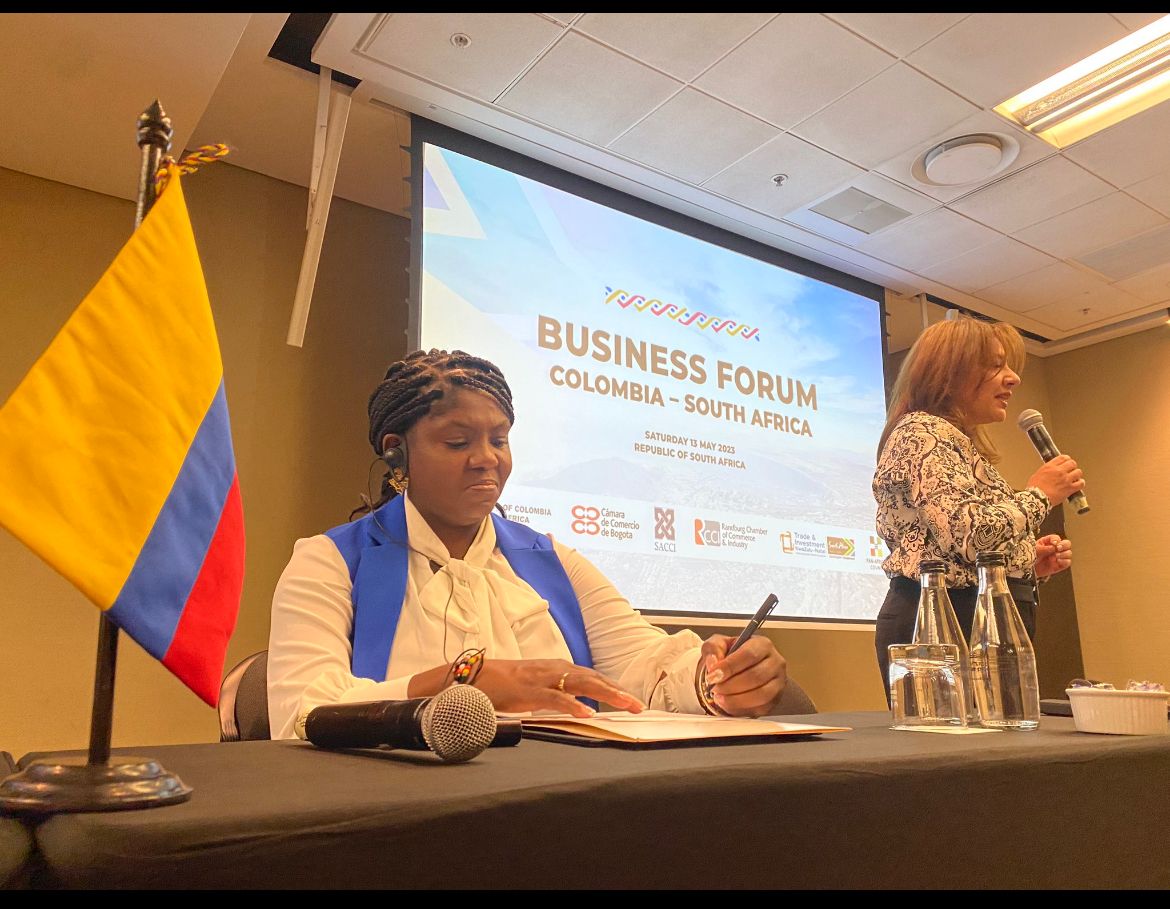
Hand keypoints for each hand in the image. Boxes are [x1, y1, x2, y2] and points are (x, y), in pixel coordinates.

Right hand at [473, 659, 643, 718]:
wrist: (471, 677)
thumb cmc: (503, 686)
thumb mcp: (535, 689)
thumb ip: (556, 694)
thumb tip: (576, 708)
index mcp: (556, 669)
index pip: (592, 677)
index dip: (613, 688)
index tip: (633, 702)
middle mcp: (553, 669)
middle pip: (593, 679)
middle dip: (618, 692)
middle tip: (639, 707)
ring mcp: (541, 678)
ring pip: (581, 684)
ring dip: (606, 694)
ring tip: (626, 706)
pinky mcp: (527, 690)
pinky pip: (554, 697)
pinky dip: (572, 705)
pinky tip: (587, 713)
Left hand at [700, 635, 786, 716]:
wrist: (739, 670)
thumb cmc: (731, 655)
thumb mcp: (718, 644)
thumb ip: (713, 648)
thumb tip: (713, 663)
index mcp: (763, 644)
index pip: (749, 654)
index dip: (730, 666)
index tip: (713, 675)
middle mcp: (775, 662)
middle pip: (755, 676)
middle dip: (730, 685)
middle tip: (714, 688)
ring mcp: (778, 682)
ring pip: (760, 695)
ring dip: (735, 699)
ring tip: (719, 697)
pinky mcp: (775, 700)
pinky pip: (760, 709)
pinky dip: (741, 709)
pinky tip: (728, 704)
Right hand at [1027, 454, 1084, 505]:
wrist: (1037, 498)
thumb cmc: (1035, 488)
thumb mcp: (1038, 474)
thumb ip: (1046, 470)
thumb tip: (1050, 471)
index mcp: (1050, 466)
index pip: (1063, 457)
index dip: (1066, 459)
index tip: (1066, 461)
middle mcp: (1059, 471)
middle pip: (1072, 463)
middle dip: (1072, 466)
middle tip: (1071, 469)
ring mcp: (1066, 479)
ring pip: (1078, 472)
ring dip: (1077, 474)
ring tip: (1075, 477)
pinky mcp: (1070, 488)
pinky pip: (1081, 483)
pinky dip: (1081, 483)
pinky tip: (1078, 484)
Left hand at [1034, 533, 1071, 577]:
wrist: (1029, 569)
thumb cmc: (1030, 557)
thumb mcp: (1036, 550)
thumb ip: (1045, 548)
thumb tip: (1054, 547)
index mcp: (1048, 542)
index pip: (1057, 538)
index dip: (1056, 540)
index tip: (1053, 543)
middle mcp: (1055, 548)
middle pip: (1067, 543)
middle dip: (1064, 545)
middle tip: (1058, 548)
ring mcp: (1058, 557)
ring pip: (1069, 553)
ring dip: (1063, 554)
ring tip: (1055, 557)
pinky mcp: (1060, 565)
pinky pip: (1068, 562)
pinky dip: (1065, 561)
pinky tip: (1057, 562)